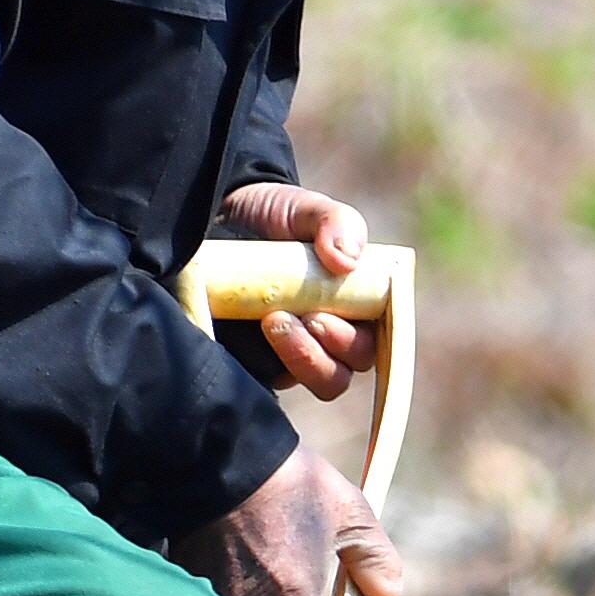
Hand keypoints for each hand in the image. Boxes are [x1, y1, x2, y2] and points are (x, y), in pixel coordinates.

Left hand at [214, 181, 376, 399]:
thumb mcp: (307, 210)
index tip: (323, 317)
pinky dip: (260, 366)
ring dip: (299, 361)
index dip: (355, 342)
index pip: (372, 345)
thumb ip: (336, 222)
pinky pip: (266, 385)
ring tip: (271, 320)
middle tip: (291, 317)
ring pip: (312, 383)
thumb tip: (347, 260)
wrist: (222, 218)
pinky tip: (243, 335)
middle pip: (341, 374)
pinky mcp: (255, 365)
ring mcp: (291, 355)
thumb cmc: (278, 218)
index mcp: (357, 309)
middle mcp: (328, 339)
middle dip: (321, 353)